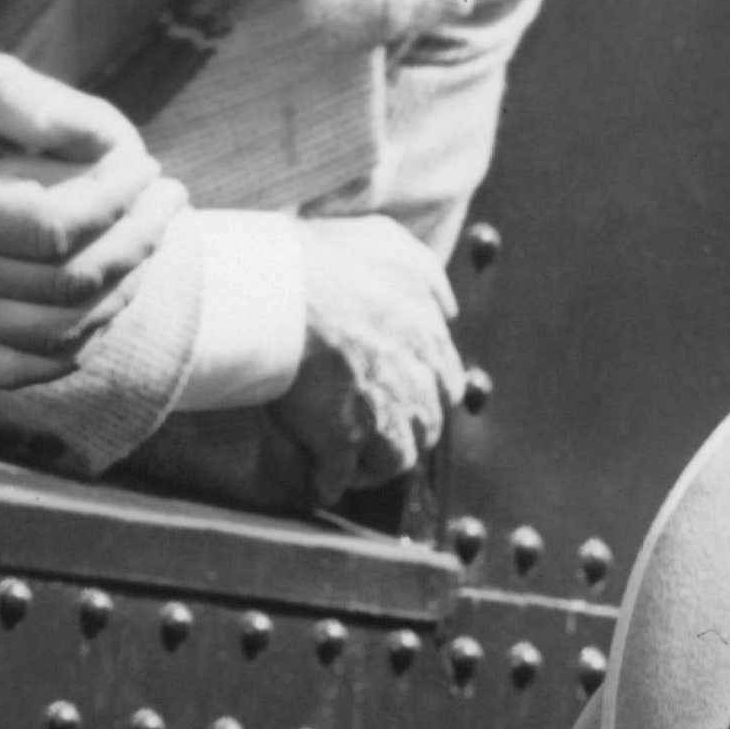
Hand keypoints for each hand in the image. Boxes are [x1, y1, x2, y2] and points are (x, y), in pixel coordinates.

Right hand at [0, 41, 179, 375]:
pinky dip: (75, 348)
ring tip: (150, 240)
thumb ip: (13, 96)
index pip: (58, 229)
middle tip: (170, 197)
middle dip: (139, 239)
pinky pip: (18, 369)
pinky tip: (104, 305)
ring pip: (58, 335)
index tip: (146, 162)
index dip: (118, 199)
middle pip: (71, 285)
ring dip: (123, 291)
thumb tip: (101, 131)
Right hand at [272, 213, 472, 492]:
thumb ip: (423, 272)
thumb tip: (449, 307)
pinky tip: (317, 484)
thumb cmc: (326, 259)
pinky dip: (330, 484)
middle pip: (427, 426)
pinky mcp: (340, 441)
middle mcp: (414, 382)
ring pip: (394, 459)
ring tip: (352, 466)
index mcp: (427, 340)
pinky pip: (340, 478)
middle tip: (377, 432)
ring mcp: (381, 416)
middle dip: (406, 431)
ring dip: (375, 466)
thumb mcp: (388, 244)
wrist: (280, 288)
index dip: (424, 391)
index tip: (403, 393)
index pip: (445, 381)